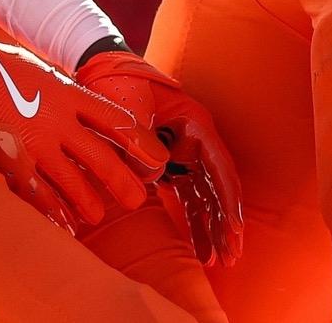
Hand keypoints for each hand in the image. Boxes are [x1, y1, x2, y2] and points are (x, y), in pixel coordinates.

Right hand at [0, 23, 164, 233]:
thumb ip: (63, 93)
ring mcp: (35, 142)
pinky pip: (39, 192)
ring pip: (73, 180)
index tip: (155, 158)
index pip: (115, 120)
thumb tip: (83, 111)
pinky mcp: (12, 158)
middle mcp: (58, 119)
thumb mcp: (39, 70)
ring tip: (97, 216)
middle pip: (101, 156)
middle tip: (137, 200)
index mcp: (67, 92)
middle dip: (122, 181)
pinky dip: (54, 211)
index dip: (140, 141)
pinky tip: (64, 224)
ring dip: (88, 201)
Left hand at [77, 49, 243, 264]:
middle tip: (230, 257)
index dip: (228, 201)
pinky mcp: (168, 164)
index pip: (219, 167)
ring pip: (205, 197)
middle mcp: (195, 140)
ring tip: (218, 262)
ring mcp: (183, 153)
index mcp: (194, 123)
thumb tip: (151, 179)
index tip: (233, 230)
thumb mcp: (128, 108)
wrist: (98, 69)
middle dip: (225, 223)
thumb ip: (140, 142)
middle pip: (217, 187)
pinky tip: (198, 249)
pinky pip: (186, 197)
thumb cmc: (117, 83)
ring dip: (212, 228)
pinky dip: (193, 222)